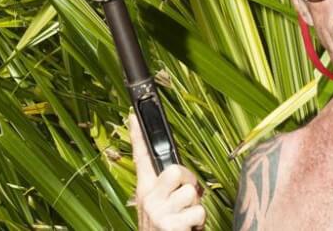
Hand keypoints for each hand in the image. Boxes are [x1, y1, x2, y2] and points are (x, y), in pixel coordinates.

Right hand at [129, 114, 204, 230]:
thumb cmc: (164, 229)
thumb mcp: (159, 208)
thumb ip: (165, 189)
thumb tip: (179, 172)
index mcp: (145, 190)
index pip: (141, 158)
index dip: (137, 135)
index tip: (134, 114)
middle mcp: (148, 199)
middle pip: (176, 170)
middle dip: (189, 182)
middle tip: (187, 197)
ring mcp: (158, 212)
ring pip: (192, 194)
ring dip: (195, 209)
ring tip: (186, 220)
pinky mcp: (169, 226)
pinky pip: (197, 212)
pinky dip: (198, 223)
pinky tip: (188, 230)